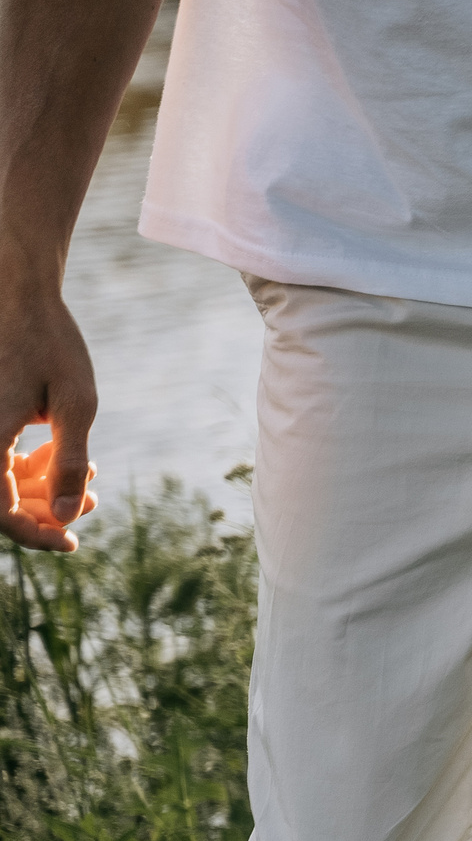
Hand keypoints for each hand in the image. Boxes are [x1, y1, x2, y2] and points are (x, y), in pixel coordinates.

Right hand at [0, 288, 99, 551]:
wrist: (21, 297)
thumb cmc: (52, 344)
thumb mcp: (76, 405)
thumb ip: (67, 464)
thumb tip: (68, 518)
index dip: (33, 535)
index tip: (71, 544)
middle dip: (45, 512)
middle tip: (94, 501)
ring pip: (1, 483)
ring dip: (43, 489)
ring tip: (91, 474)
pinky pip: (0, 459)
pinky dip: (33, 467)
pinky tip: (72, 456)